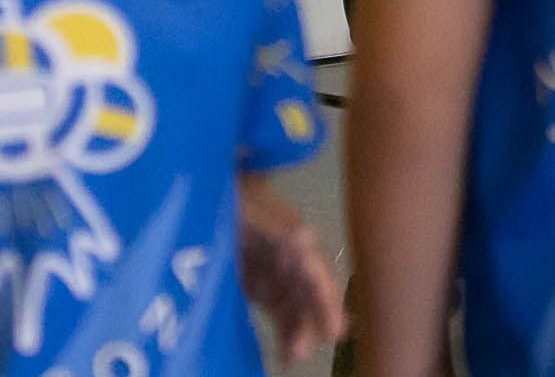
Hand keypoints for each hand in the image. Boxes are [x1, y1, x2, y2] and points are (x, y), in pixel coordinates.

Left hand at [237, 179, 345, 363]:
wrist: (219, 193)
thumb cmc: (240, 200)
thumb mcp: (255, 211)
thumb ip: (279, 229)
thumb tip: (307, 242)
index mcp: (297, 242)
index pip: (317, 277)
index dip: (328, 305)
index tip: (335, 332)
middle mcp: (295, 264)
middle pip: (308, 300)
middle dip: (309, 326)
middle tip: (300, 353)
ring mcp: (280, 278)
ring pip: (297, 311)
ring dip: (298, 335)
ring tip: (291, 359)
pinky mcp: (263, 290)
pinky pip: (280, 316)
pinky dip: (284, 335)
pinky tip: (284, 357)